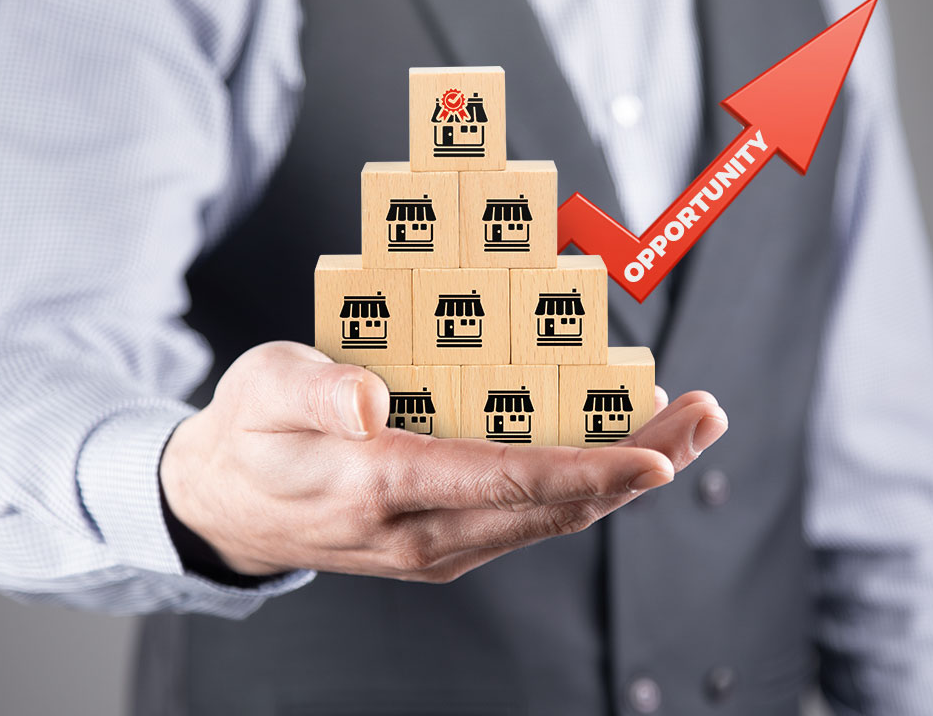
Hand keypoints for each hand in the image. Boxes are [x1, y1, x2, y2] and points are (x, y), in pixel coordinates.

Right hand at [160, 341, 726, 581]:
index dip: (586, 470)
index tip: (655, 457)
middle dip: (640, 465)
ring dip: (626, 475)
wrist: (226, 506)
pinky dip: (586, 482)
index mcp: (383, 487)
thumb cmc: (250, 432)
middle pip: (554, 505)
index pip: (505, 482)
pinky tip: (619, 446)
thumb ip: (315, 391)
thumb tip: (372, 402)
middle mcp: (425, 532)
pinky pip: (531, 514)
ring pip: (552, 516)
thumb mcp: (262, 388)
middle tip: (705, 416)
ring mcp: (441, 545)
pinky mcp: (448, 539)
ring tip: (686, 424)